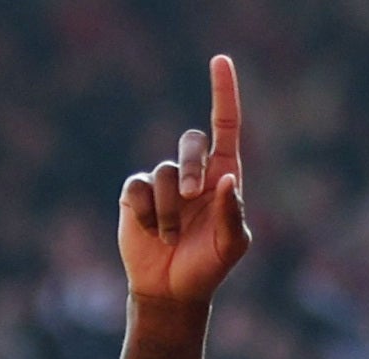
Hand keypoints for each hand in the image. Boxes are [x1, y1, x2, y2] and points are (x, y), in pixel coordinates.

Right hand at [117, 55, 250, 303]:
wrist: (172, 289)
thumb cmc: (208, 266)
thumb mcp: (231, 246)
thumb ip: (232, 214)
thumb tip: (226, 180)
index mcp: (224, 177)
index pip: (226, 127)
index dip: (223, 93)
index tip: (220, 60)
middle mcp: (194, 173)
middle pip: (192, 142)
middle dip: (192, 167)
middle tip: (194, 195)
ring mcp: (163, 182)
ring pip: (165, 175)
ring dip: (171, 211)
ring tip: (172, 238)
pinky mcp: (136, 193)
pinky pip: (139, 188)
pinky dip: (148, 213)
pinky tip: (153, 233)